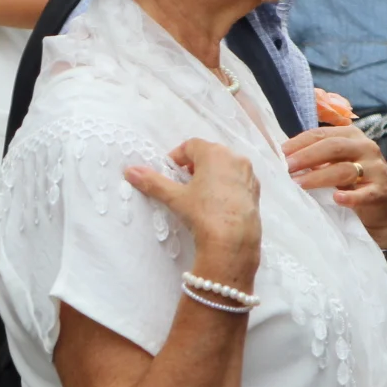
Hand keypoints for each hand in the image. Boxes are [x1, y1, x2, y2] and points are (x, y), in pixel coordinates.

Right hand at [125, 138, 260, 277]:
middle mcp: (234, 158)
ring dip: (211, 175)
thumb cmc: (204, 213)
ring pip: (225, 167)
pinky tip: (217, 204)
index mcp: (214, 153)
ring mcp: (248, 174)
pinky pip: (237, 180)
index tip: (170, 173)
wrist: (234, 241)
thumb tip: (130, 171)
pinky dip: (226, 186)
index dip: (177, 157)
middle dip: (194, 165)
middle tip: (183, 184)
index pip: (191, 145)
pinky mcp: (256, 191)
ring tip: (199, 195)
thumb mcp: (175, 197)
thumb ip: (153, 182)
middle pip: (209, 154)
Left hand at [282, 126, 386, 250]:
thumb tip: (281, 157)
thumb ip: (316, 155)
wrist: (386, 201)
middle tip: (286, 168)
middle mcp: (365, 147)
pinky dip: (351, 196)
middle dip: (306, 157)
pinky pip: (366, 193)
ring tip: (300, 185)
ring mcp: (376, 168)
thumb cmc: (354, 179)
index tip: (279, 154)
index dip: (298, 143)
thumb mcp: (337, 161)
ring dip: (319, 177)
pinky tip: (337, 198)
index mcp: (350, 135)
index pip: (320, 134)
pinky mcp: (383, 191)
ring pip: (345, 169)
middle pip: (333, 147)